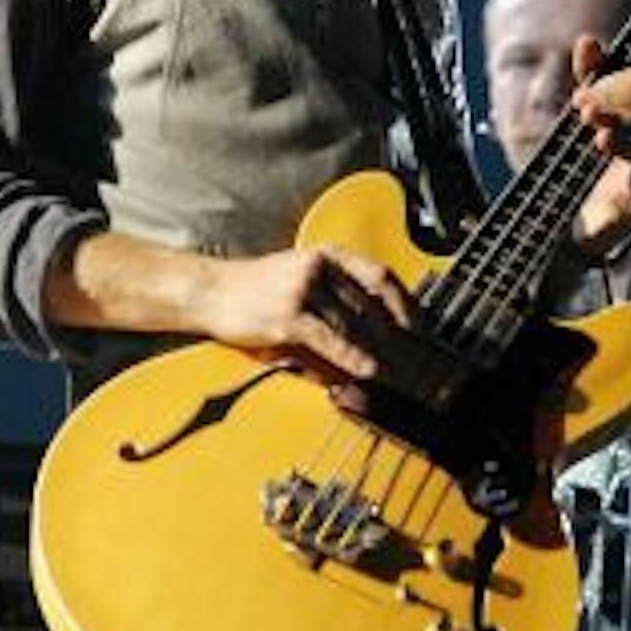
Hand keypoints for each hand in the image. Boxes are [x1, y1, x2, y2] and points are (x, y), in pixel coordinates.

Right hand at [200, 245, 418, 386]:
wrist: (209, 292)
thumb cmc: (252, 289)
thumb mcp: (298, 276)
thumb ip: (334, 292)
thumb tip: (372, 325)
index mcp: (326, 255)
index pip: (380, 276)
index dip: (406, 304)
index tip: (421, 328)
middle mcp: (319, 268)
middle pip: (371, 307)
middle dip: (396, 339)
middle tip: (415, 362)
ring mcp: (303, 291)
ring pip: (353, 326)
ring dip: (377, 354)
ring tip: (394, 375)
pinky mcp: (288, 317)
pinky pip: (330, 340)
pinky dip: (352, 357)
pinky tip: (367, 370)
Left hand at [569, 38, 630, 249]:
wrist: (604, 201)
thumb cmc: (613, 137)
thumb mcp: (599, 101)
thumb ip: (593, 72)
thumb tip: (586, 41)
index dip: (623, 78)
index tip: (584, 88)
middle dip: (615, 104)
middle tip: (582, 107)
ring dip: (621, 129)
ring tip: (593, 129)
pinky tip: (610, 153)